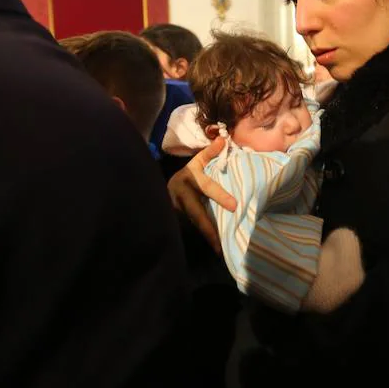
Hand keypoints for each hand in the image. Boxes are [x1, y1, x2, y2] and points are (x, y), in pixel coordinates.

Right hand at [167, 137, 235, 253]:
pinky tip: (211, 248)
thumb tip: (223, 139)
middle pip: (195, 214)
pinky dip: (198, 239)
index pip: (207, 187)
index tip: (235, 206)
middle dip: (209, 229)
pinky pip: (185, 230)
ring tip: (219, 249)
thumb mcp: (196, 163)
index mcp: (188, 177)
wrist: (153, 187)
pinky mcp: (170, 220)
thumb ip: (209, 153)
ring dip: (204, 237)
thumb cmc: (188, 176)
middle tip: (222, 242)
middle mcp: (178, 194)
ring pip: (189, 225)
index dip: (220, 196)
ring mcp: (172, 209)